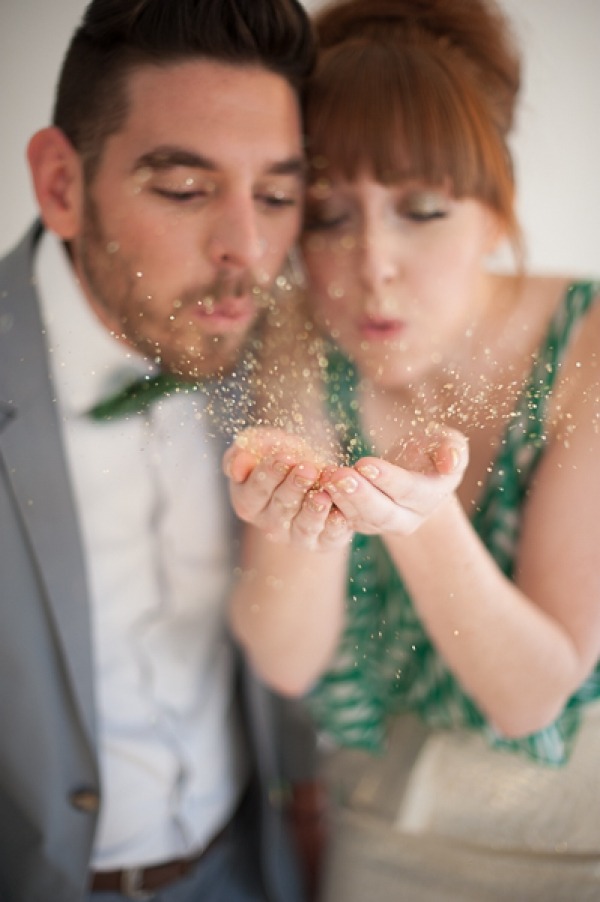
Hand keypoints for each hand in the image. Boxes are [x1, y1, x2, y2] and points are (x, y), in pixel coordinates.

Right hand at [223, 427, 352, 549]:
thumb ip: (243, 453)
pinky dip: (335, 526)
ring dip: (313, 510)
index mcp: (248, 502)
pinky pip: (328, 537)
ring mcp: (295, 536)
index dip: (269, 474)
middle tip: (308, 469)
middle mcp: (269, 524)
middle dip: (294, 486)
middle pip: (280, 507)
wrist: (314, 472)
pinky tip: (340, 513)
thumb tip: (237, 468)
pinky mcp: (322, 542)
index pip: (255, 491)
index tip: (285, 457)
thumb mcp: (262, 446)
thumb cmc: (283, 456)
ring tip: (322, 494)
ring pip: (303, 526)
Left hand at [321, 426, 468, 535]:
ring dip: (340, 499)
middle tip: (338, 477)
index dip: (389, 479)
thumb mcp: (446, 443)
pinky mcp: (361, 523)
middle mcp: (409, 518)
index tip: (365, 464)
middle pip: (383, 512)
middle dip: (360, 495)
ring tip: (324, 478)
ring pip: (361, 518)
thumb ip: (452, 449)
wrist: (415, 470)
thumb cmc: (431, 450)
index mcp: (432, 496)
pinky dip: (329, 504)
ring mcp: (383, 525)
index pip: (410, 491)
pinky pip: (344, 519)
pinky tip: (316, 486)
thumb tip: (450, 461)